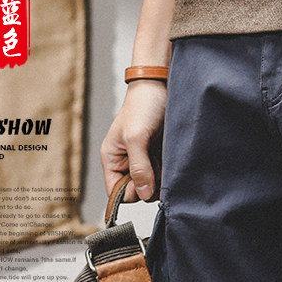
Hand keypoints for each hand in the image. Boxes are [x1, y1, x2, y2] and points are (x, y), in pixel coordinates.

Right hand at [100, 80, 166, 201]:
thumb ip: (138, 168)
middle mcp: (127, 164)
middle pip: (138, 193)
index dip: (131, 192)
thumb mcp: (136, 137)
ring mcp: (144, 163)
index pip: (116, 193)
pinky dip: (168, 172)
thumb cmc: (142, 106)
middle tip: (154, 162)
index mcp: (112, 160)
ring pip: (153, 187)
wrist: (161, 87)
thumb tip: (143, 194)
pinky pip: (164, 178)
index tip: (143, 178)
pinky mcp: (159, 159)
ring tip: (161, 155)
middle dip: (149, 184)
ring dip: (160, 177)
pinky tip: (167, 156)